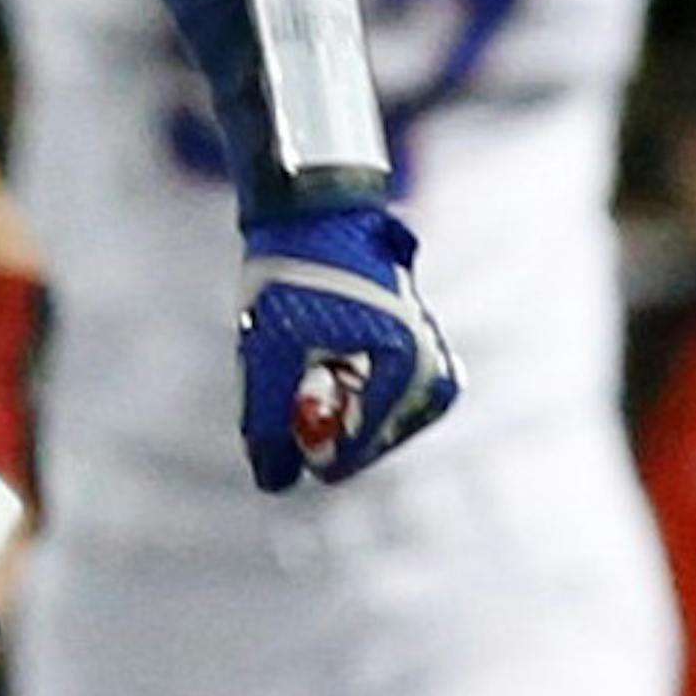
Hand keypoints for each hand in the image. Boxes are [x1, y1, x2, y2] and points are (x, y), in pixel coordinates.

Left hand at [238, 205, 461, 490]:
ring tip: (317, 389)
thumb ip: (268, 420)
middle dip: (341, 436)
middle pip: (382, 433)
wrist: (313, 214)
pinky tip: (335, 379)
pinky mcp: (417, 340)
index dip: (325, 457)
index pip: (366, 440)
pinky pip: (398, 394)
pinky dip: (365, 399)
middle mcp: (427, 355)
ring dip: (353, 417)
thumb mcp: (269, 352)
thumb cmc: (292, 277)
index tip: (300, 463)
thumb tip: (274, 481)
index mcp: (402, 358)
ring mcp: (427, 347)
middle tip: (305, 437)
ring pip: (391, 417)